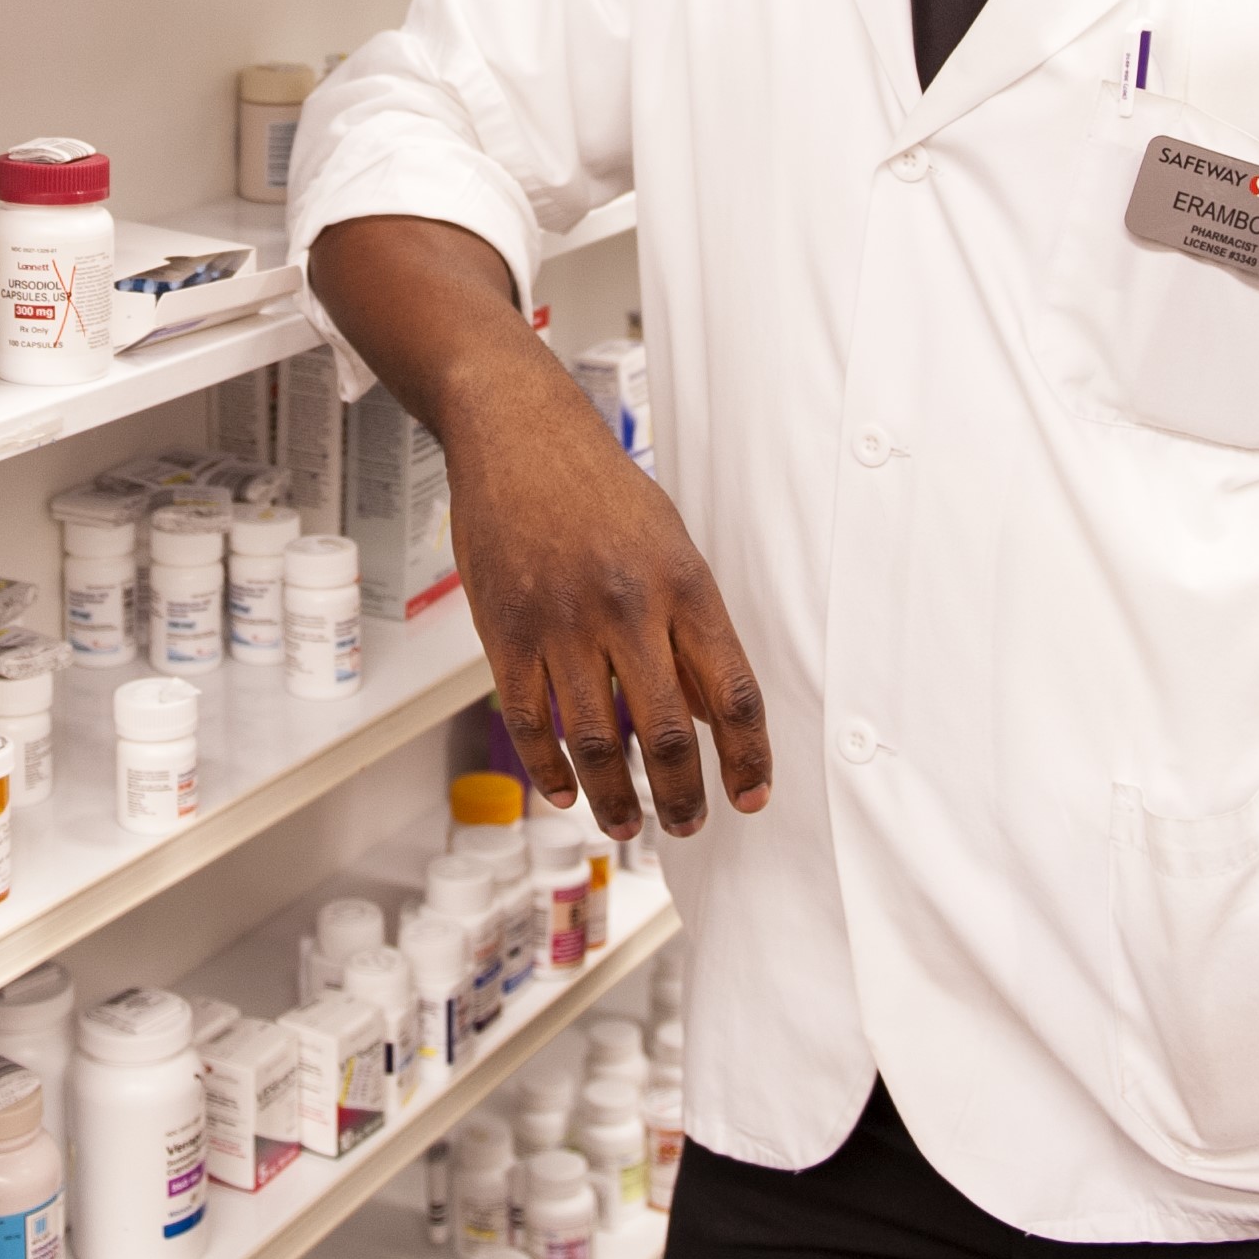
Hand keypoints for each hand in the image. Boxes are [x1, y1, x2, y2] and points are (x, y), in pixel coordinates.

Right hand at [308, 214, 772, 837]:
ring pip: (594, 741)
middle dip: (682, 796)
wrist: (518, 432)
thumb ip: (689, 625)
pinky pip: (529, 721)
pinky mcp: (506, 630)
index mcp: (684, 583)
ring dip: (615, 799)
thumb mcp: (669, 542)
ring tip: (625, 824)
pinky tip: (564, 791)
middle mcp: (628, 605)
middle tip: (685, 826)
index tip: (752, 797)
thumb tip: (703, 714)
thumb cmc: (599, 487)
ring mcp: (562, 621)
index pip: (732, 692)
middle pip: (666, 733)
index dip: (748, 757)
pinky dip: (549, 769)